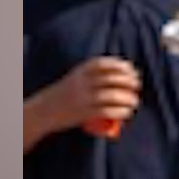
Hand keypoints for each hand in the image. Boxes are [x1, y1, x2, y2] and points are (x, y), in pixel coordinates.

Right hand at [29, 57, 144, 141]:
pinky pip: (107, 111)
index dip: (121, 65)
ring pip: (112, 95)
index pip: (104, 64)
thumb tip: (124, 74)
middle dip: (129, 81)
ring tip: (134, 101)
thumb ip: (93, 74)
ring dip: (128, 98)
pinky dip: (121, 112)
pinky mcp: (83, 113)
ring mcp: (82, 98)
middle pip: (111, 79)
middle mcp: (81, 83)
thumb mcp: (75, 78)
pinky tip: (127, 112)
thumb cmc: (63, 94)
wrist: (42, 111)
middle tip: (137, 85)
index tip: (132, 70)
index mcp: (79, 72)